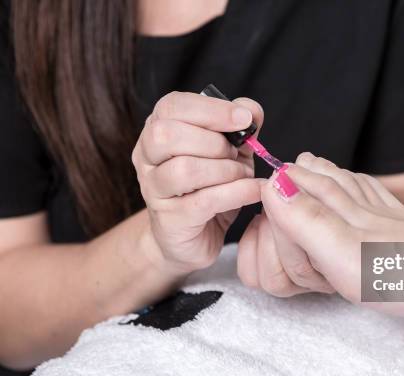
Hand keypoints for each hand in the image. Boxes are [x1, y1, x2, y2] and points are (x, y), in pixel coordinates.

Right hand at [132, 91, 263, 274]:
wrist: (197, 238)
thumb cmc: (211, 187)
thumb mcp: (231, 151)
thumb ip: (241, 127)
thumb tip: (250, 109)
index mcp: (158, 130)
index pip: (172, 106)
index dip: (211, 109)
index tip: (243, 118)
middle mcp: (147, 157)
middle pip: (167, 134)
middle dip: (214, 142)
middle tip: (236, 155)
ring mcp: (153, 190)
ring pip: (184, 169)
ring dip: (225, 170)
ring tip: (243, 175)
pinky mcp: (170, 221)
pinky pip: (204, 201)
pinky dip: (236, 193)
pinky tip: (254, 191)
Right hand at [237, 152, 403, 301]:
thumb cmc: (399, 272)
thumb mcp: (338, 249)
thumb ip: (303, 218)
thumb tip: (272, 184)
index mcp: (342, 207)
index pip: (304, 185)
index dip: (285, 182)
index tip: (268, 176)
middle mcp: (363, 205)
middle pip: (328, 181)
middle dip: (307, 172)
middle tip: (291, 163)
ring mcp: (386, 215)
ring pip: (352, 186)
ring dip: (332, 175)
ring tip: (317, 165)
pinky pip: (379, 198)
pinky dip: (364, 187)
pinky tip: (366, 188)